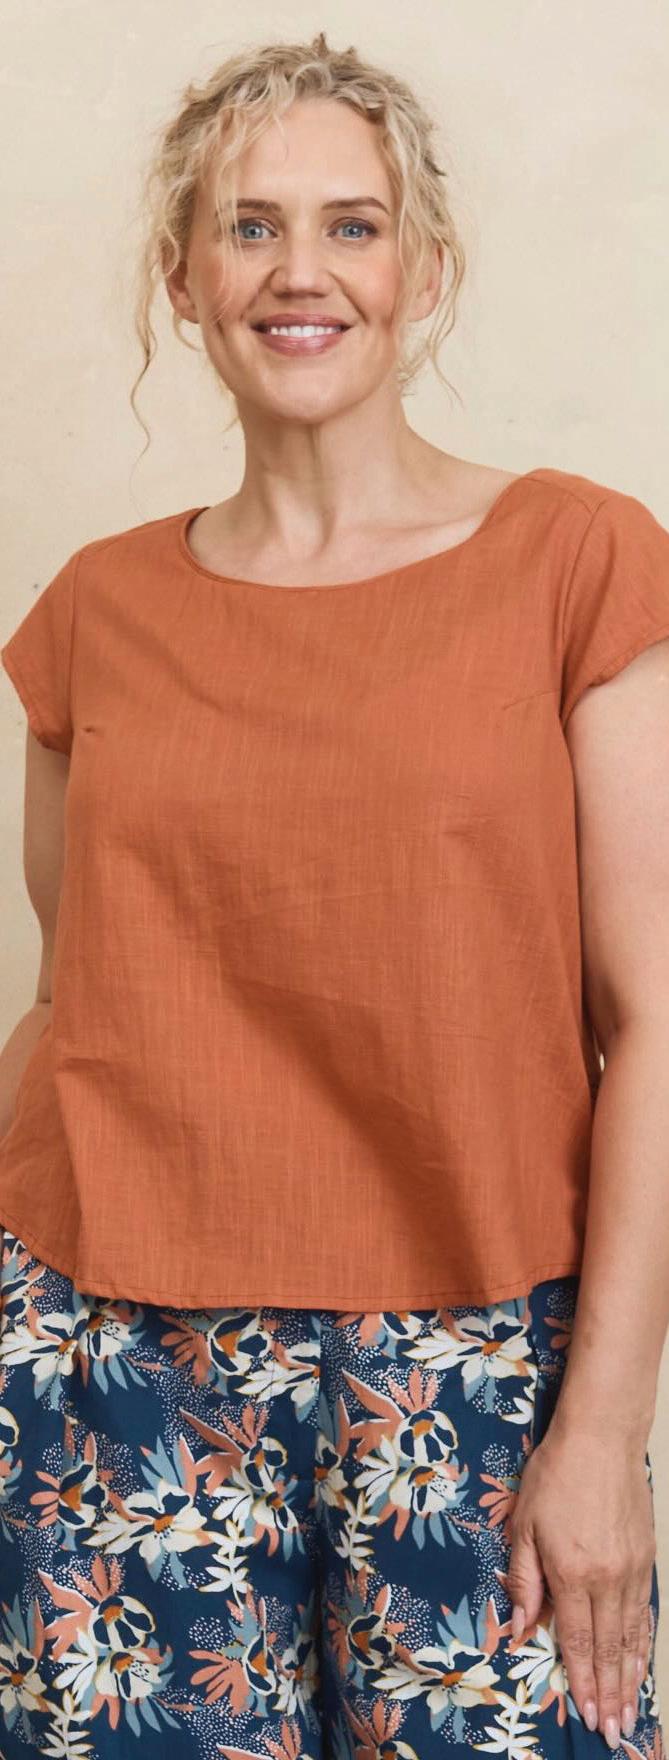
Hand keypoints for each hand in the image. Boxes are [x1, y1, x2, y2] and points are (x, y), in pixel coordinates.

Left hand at [506, 1422, 655, 1748]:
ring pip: (632, 1635)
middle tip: (614, 1731)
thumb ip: (523, 1580)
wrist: (601, 1437)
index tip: (587, 1715)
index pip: (576, 1641)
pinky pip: (645, 1611)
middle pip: (609, 1648)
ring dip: (630, 1677)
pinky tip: (641, 1660)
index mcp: (572, 1574)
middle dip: (610, 1694)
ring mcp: (631, 1569)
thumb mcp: (523, 1525)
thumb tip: (519, 1629)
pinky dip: (644, 1641)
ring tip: (630, 1711)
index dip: (582, 1682)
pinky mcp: (646, 1557)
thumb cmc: (555, 1475)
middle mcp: (607, 1579)